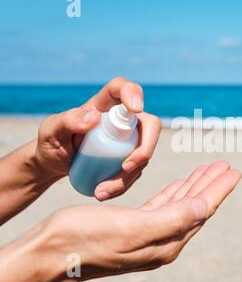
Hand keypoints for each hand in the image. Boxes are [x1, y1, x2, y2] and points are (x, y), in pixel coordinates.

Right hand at [0, 161, 239, 281]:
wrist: (50, 252)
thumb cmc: (85, 238)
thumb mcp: (132, 228)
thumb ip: (172, 219)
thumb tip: (203, 208)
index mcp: (165, 242)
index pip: (201, 210)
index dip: (218, 189)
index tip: (233, 171)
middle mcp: (161, 241)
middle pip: (195, 206)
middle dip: (211, 184)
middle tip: (225, 165)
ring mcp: (147, 235)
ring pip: (180, 204)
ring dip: (194, 184)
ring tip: (208, 169)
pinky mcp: (133, 227)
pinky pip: (162, 206)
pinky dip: (174, 192)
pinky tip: (180, 184)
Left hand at [35, 77, 161, 200]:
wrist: (54, 164)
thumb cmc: (51, 141)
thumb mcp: (51, 130)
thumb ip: (67, 120)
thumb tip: (94, 118)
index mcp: (103, 105)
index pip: (122, 89)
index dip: (134, 93)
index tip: (136, 108)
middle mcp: (121, 120)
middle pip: (149, 125)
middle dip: (145, 149)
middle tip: (126, 168)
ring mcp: (129, 140)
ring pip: (144, 154)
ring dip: (128, 176)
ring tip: (100, 191)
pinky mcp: (129, 158)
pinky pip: (136, 172)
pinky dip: (123, 185)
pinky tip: (103, 192)